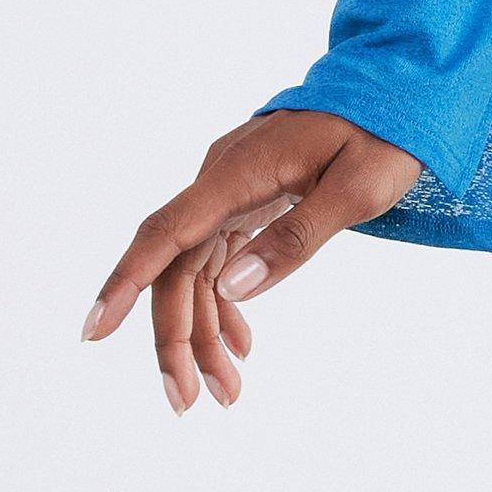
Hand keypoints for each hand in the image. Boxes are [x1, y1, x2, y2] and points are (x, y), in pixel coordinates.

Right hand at [83, 111, 427, 410]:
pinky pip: (218, 259)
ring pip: (195, 271)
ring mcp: (231, 191)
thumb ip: (296, 237)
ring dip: (202, 333)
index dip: (125, 284)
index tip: (93, 332)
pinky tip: (240, 346)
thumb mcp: (358, 189)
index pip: (167, 235)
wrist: (399, 87)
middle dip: (175, 339)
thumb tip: (234, 287)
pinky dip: (224, 305)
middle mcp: (222, 181)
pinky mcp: (246, 201)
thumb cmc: (385, 134)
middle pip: (176, 268)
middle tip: (188, 403)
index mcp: (240, 173)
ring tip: (226, 393)